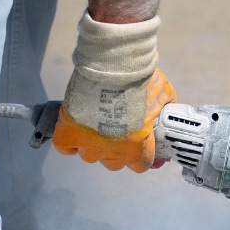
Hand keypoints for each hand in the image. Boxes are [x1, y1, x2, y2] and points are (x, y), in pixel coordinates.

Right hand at [52, 12, 176, 172]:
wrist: (113, 64)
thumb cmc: (142, 79)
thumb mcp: (164, 98)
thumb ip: (163, 115)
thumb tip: (165, 120)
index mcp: (137, 149)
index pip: (140, 165)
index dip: (140, 154)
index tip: (140, 143)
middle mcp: (113, 153)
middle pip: (114, 163)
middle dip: (117, 148)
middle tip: (117, 127)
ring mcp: (89, 146)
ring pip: (89, 155)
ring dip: (92, 143)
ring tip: (95, 121)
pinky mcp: (67, 134)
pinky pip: (65, 147)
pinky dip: (69, 140)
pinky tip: (74, 128)